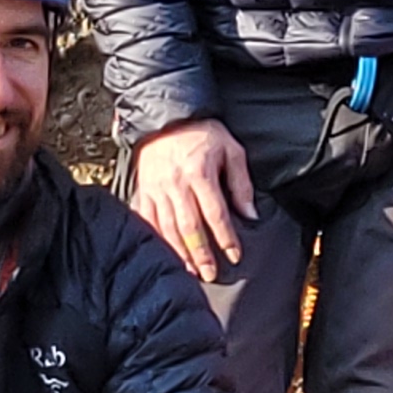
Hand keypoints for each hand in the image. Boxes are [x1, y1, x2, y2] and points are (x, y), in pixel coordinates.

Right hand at [128, 119, 257, 282]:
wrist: (166, 117)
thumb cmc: (203, 133)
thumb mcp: (231, 150)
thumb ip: (241, 184)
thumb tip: (250, 215)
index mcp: (200, 173)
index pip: (215, 213)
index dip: (226, 237)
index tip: (234, 256)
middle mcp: (175, 183)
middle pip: (189, 226)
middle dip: (201, 254)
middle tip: (210, 275)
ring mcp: (156, 188)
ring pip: (167, 227)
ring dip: (179, 252)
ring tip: (190, 271)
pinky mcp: (142, 190)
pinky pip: (146, 219)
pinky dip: (154, 239)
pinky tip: (163, 254)